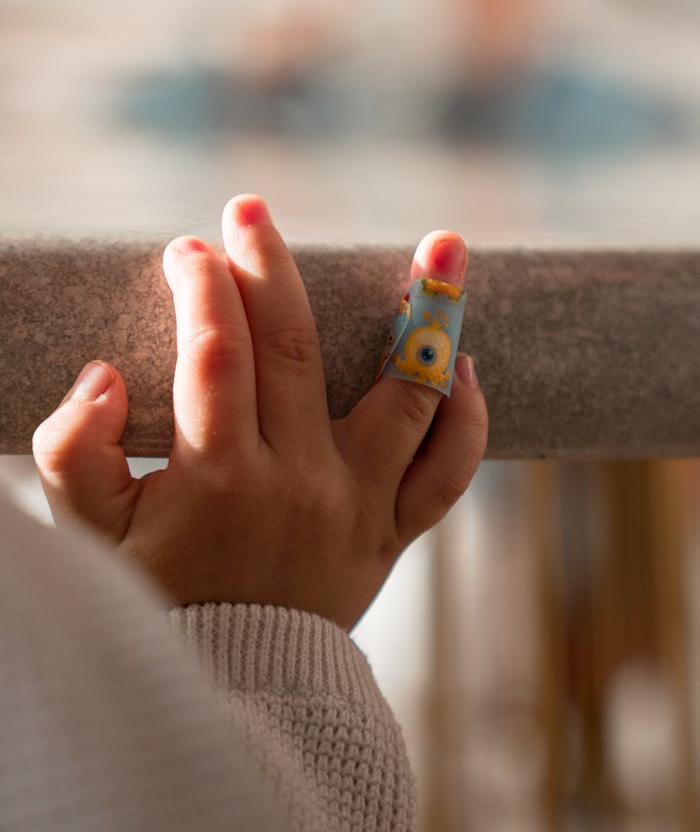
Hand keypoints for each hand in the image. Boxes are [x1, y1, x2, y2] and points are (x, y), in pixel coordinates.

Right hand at [33, 196, 487, 628]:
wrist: (228, 689)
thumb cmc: (157, 598)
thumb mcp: (90, 534)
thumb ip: (75, 450)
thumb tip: (104, 376)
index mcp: (217, 476)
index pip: (216, 353)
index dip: (202, 290)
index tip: (187, 250)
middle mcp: (298, 481)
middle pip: (297, 348)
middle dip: (271, 266)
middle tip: (251, 208)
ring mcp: (356, 504)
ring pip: (406, 396)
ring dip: (428, 316)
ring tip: (445, 245)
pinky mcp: (392, 531)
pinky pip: (449, 473)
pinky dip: (466, 418)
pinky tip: (461, 363)